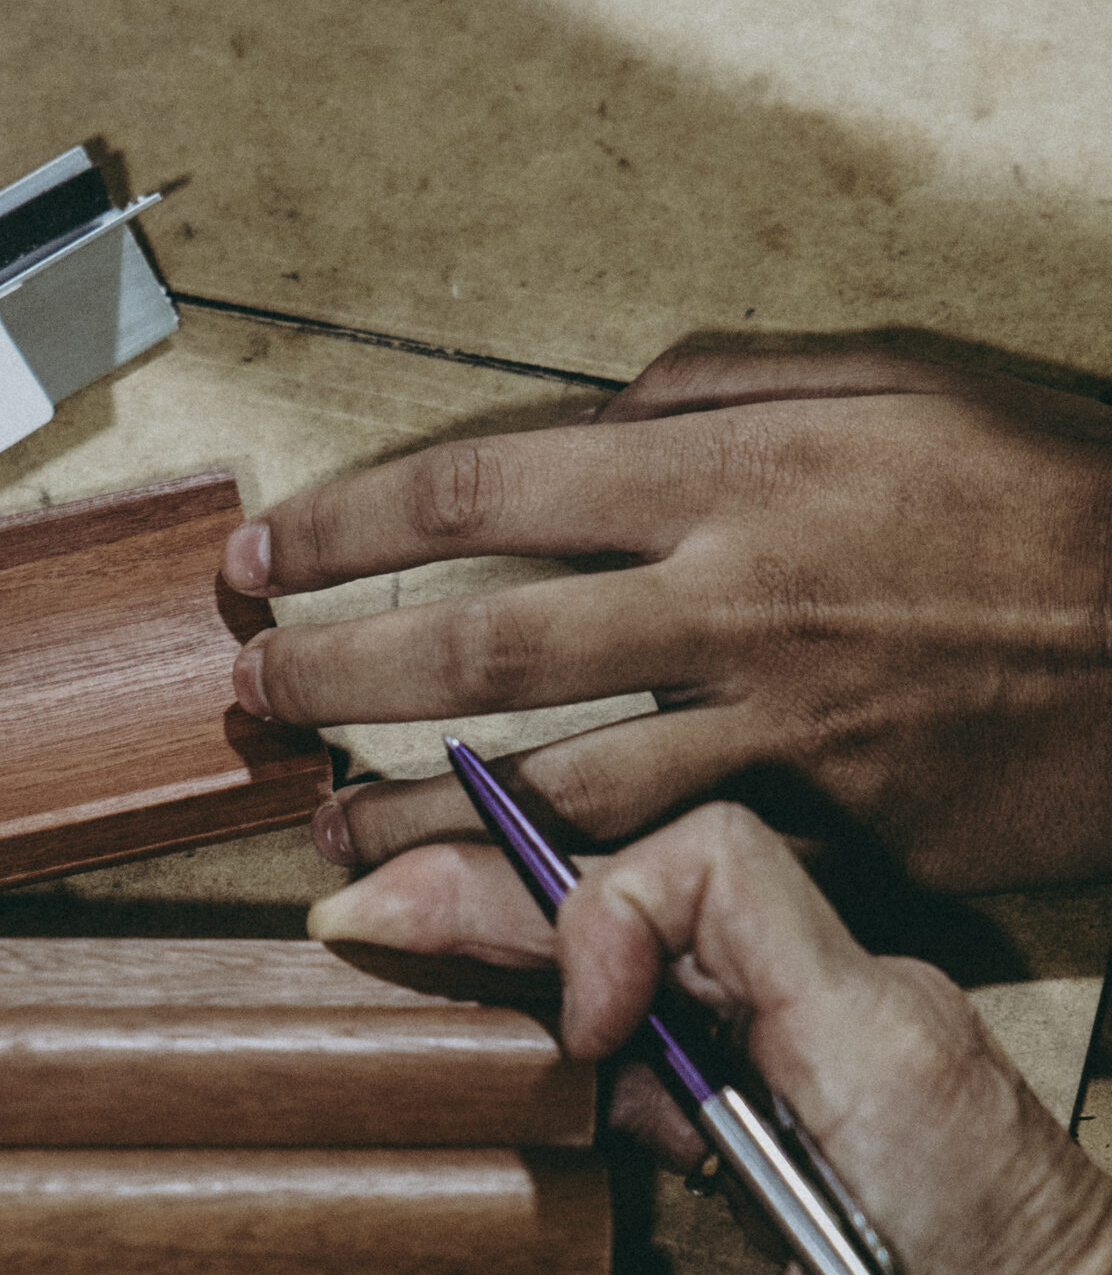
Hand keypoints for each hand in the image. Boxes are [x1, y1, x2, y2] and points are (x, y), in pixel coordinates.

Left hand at [224, 345, 1111, 891]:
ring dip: (417, 812)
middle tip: (244, 701)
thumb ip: (721, 389)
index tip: (259, 555)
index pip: (477, 491)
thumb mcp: (894, 375)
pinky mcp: (835, 826)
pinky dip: (563, 887)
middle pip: (476, 645)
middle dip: (333, 678)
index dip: (343, 528)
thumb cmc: (1058, 482)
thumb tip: (594, 409)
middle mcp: (734, 598)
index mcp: (737, 467)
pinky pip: (670, 862)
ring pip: (547, 783)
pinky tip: (491, 899)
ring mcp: (781, 727)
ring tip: (327, 829)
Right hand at [310, 803, 1111, 1274]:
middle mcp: (851, 1018)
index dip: (606, 919)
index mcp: (870, 1048)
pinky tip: (503, 1067)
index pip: (715, 872)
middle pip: (655, 894)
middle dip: (502, 902)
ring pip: (663, 952)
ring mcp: (835, 1052)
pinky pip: (688, 1028)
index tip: (574, 1039)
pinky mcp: (822, 1096)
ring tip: (397, 967)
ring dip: (533, 960)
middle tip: (362, 923)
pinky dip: (588, 1036)